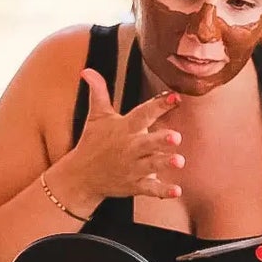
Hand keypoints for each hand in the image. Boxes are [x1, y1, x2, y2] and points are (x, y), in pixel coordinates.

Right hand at [59, 69, 183, 209]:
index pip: (142, 113)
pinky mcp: (134, 185)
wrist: (81, 176)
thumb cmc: (92, 142)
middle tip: (176, 136)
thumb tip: (87, 70)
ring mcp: (132, 168)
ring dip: (165, 163)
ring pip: (151, 165)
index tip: (174, 96)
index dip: (158, 105)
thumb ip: (98, 92)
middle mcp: (130, 147)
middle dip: (160, 140)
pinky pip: (150, 189)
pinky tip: (177, 191)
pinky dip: (163, 191)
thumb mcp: (96, 116)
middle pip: (147, 142)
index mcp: (124, 128)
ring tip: (179, 161)